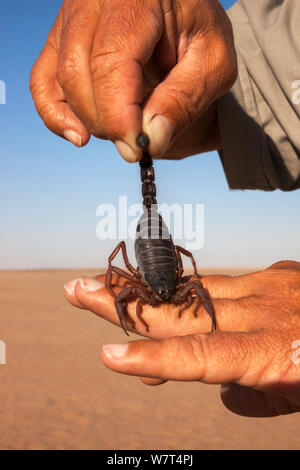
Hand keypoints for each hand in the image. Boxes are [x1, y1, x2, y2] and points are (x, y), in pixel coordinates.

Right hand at [30, 0, 236, 161]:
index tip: (138, 148)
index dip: (119, 113)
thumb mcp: (214, 64)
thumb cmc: (201, 36)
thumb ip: (185, 100)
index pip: (111, 59)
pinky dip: (56, 114)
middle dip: (107, 122)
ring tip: (122, 134)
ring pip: (60, 79)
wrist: (185, 18)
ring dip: (89, 120)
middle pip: (79, 72)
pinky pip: (42, 81)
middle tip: (136, 146)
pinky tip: (80, 136)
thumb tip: (151, 140)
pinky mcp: (61, 39)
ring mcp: (72, 17)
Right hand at [64, 260, 299, 416]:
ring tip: (105, 286)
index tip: (109, 355)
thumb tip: (220, 393)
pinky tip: (163, 295)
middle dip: (126, 303)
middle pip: (181, 309)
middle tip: (79, 290)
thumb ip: (258, 399)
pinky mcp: (275, 271)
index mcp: (277, 352)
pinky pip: (220, 283)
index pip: (202, 356)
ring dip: (147, 290)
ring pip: (193, 288)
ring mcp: (270, 283)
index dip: (154, 358)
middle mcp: (266, 309)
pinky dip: (187, 294)